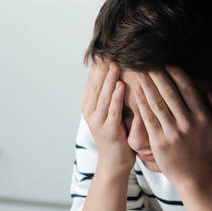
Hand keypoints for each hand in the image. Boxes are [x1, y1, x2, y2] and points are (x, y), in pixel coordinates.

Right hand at [81, 59, 134, 174]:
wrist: (115, 162)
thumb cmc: (119, 135)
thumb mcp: (113, 112)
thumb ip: (113, 95)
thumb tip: (121, 72)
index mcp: (91, 105)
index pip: (93, 80)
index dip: (98, 64)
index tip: (105, 47)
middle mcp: (90, 112)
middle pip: (96, 84)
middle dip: (102, 67)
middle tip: (108, 49)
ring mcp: (97, 121)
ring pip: (102, 95)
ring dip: (108, 78)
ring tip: (114, 63)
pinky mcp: (108, 130)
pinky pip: (112, 110)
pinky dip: (115, 97)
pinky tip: (120, 85)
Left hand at [134, 67, 211, 182]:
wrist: (193, 173)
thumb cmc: (205, 147)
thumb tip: (210, 92)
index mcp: (203, 117)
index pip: (188, 90)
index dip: (176, 74)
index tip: (166, 64)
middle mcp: (189, 123)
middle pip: (170, 93)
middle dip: (158, 76)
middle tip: (148, 63)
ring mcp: (173, 132)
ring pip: (158, 103)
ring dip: (148, 85)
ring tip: (140, 72)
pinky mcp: (160, 141)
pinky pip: (149, 118)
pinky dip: (142, 103)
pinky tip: (137, 91)